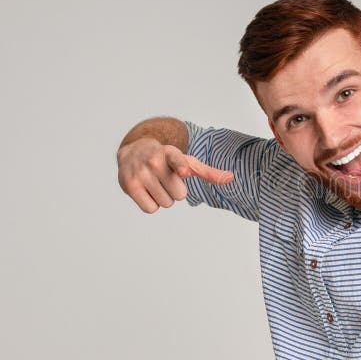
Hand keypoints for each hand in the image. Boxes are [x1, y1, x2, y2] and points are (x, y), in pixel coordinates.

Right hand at [117, 137, 233, 212]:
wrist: (134, 151)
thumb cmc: (166, 159)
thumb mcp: (187, 161)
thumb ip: (208, 172)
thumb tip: (231, 178)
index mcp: (171, 153)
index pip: (178, 161)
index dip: (182, 167)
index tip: (184, 171)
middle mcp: (154, 161)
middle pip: (178, 195)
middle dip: (175, 192)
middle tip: (166, 179)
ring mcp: (141, 173)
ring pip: (165, 203)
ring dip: (163, 198)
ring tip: (156, 183)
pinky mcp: (130, 185)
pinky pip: (150, 209)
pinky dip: (151, 204)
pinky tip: (147, 190)